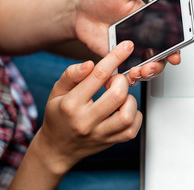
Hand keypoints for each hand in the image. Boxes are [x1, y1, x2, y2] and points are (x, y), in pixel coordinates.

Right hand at [31, 41, 141, 174]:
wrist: (57, 149)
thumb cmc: (59, 116)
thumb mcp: (57, 92)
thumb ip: (72, 75)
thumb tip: (90, 64)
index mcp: (71, 105)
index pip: (98, 76)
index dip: (116, 57)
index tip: (127, 46)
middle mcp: (86, 121)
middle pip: (118, 95)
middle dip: (122, 81)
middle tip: (115, 81)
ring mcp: (100, 134)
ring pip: (127, 114)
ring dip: (129, 100)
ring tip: (120, 97)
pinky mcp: (111, 142)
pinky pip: (132, 128)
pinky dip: (134, 115)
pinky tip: (124, 109)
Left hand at [74, 0, 180, 83]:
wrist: (78, 11)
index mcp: (150, 22)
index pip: (169, 38)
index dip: (176, 49)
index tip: (175, 55)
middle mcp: (143, 38)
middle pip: (160, 58)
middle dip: (159, 65)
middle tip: (152, 65)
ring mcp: (131, 50)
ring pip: (145, 68)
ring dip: (146, 73)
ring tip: (138, 71)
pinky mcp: (117, 59)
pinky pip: (126, 72)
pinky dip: (128, 78)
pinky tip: (127, 75)